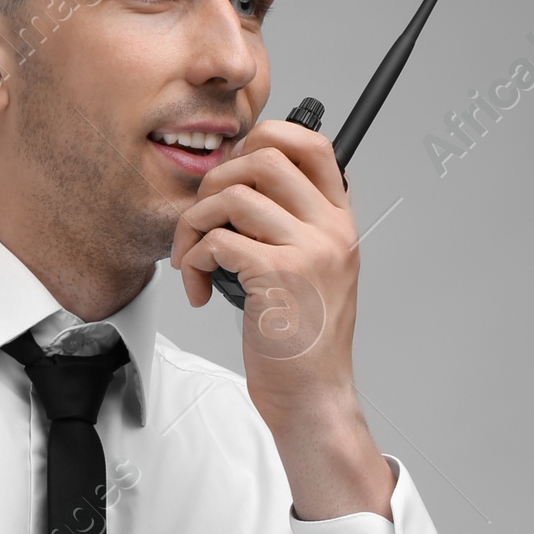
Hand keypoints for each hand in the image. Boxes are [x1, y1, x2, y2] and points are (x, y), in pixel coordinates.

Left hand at [170, 119, 392, 518]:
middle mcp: (330, 230)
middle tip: (201, 219)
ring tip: (193, 260)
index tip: (234, 172)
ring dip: (194, 224)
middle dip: (215, 181)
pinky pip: (218, 240)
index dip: (265, 138)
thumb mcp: (314, 272)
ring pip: (232, 196)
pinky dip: (194, 259)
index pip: (313, 143)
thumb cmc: (304, 340)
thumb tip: (240, 187)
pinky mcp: (277, 277)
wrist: (312, 396)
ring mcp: (307, 251)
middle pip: (264, 156)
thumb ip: (292, 226)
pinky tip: (198, 286)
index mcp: (340, 222)